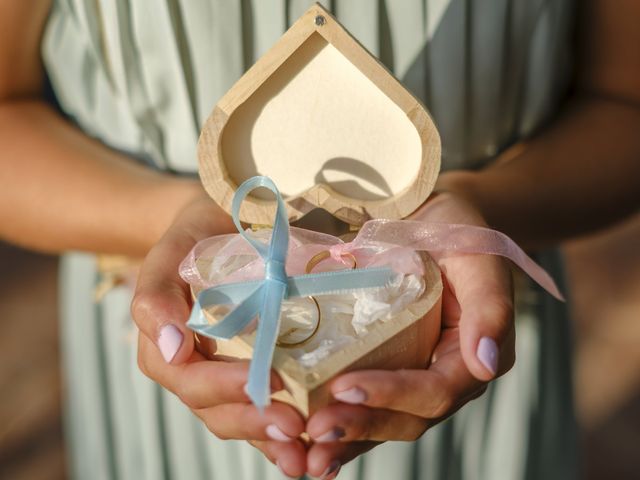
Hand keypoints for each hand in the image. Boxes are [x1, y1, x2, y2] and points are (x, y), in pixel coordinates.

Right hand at [131, 192, 308, 477]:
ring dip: (269, 440)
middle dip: (256, 422)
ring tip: (304, 454)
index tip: (270, 383)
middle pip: (217, 410)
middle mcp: (192, 370)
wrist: (216, 227)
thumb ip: (157, 296)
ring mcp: (220, 376)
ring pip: (239, 419)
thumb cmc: (192, 238)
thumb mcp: (170, 253)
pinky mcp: (246, 374)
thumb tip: (172, 348)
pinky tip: (306, 449)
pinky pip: (257, 410)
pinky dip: (277, 434)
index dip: (228, 388)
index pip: (192, 380)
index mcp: (165, 348)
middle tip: (297, 428)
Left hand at [303, 188, 515, 477]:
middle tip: (316, 432)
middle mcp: (445, 376)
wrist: (432, 222)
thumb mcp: (480, 260)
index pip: (435, 390)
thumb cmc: (458, 234)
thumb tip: (486, 363)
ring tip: (307, 452)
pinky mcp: (389, 369)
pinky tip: (308, 438)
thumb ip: (491, 309)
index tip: (344, 387)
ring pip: (385, 421)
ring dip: (347, 439)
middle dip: (361, 427)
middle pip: (407, 418)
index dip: (392, 394)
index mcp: (471, 357)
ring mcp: (415, 376)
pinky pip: (368, 405)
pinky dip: (343, 422)